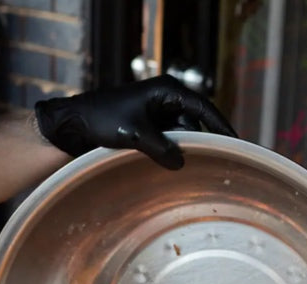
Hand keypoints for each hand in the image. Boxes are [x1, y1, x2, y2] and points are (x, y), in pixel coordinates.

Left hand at [34, 74, 236, 170]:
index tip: (234, 141)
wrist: (72, 125)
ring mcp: (153, 113)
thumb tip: (181, 164)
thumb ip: (161, 149)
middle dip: (201, 141)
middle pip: (193, 122)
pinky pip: (165, 141)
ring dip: (182, 150)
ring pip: (178, 135)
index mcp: (165, 90)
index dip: (220, 125)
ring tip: (194, 170)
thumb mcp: (135, 134)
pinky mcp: (143, 128)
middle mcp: (163, 99)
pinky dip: (169, 154)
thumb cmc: (101, 120)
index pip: (203, 106)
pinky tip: (172, 169)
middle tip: (217, 163)